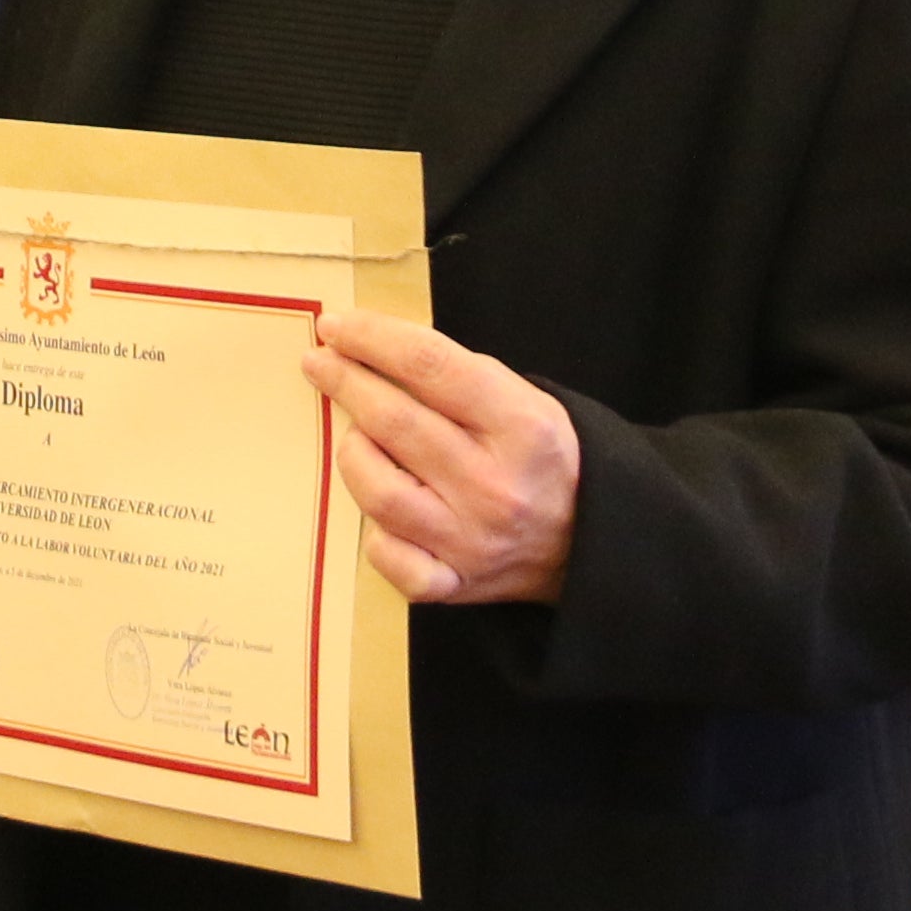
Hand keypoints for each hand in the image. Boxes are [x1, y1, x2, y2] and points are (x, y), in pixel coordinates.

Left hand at [315, 306, 579, 606]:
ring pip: (380, 491)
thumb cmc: (544, 459)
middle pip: (395, 422)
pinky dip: (374, 531)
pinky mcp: (455, 584)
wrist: (592, 541)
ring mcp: (471, 540)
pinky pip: (389, 557)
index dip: (373, 339)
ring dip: (353, 452)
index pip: (430, 366)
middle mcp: (495, 485)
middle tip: (318, 362)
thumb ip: (458, 377)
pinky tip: (379, 510)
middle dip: (345, 382)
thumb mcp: (527, 400)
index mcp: (523, 427)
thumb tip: (372, 349)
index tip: (336, 326)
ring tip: (354, 433)